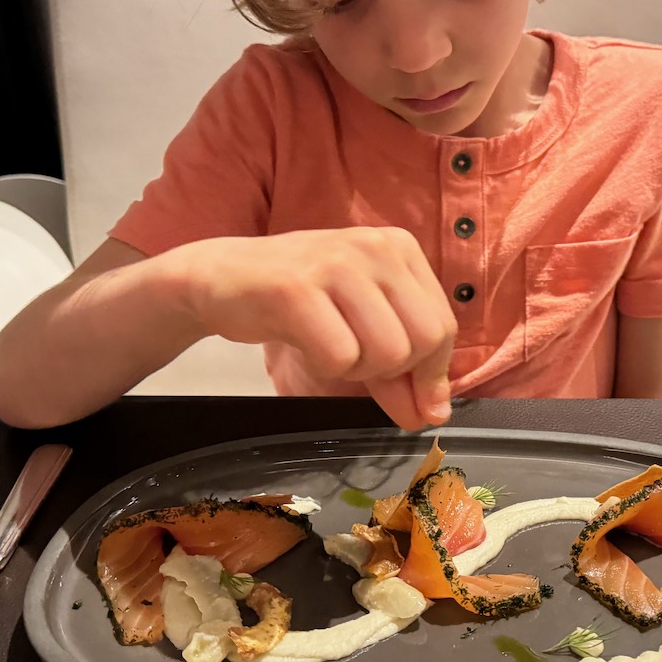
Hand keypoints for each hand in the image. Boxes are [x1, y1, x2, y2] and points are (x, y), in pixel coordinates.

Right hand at [177, 228, 455, 429]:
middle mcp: (374, 248)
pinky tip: (304, 343)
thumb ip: (401, 368)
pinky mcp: (297, 290)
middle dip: (395, 373)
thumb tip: (432, 414)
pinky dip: (324, 367)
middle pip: (425, 341)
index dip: (430, 374)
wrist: (218, 277)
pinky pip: (340, 357)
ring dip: (357, 369)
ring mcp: (336, 265)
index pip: (443, 325)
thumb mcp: (360, 323)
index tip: (411, 397)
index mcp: (399, 247)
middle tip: (355, 365)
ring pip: (387, 352)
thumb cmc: (296, 300)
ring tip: (326, 345)